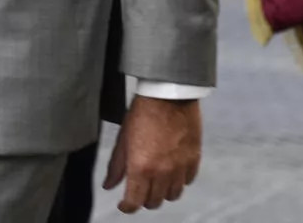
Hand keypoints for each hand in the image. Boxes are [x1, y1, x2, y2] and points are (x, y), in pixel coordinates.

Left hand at [104, 95, 200, 211]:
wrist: (168, 95)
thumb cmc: (142, 113)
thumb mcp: (123, 139)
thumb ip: (116, 166)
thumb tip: (109, 185)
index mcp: (141, 167)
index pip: (134, 202)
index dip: (127, 207)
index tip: (124, 205)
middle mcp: (162, 172)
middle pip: (154, 202)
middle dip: (144, 199)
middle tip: (138, 189)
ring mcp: (180, 168)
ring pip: (172, 195)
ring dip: (162, 192)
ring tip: (155, 180)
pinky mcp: (194, 160)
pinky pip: (187, 181)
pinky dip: (178, 180)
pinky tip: (171, 170)